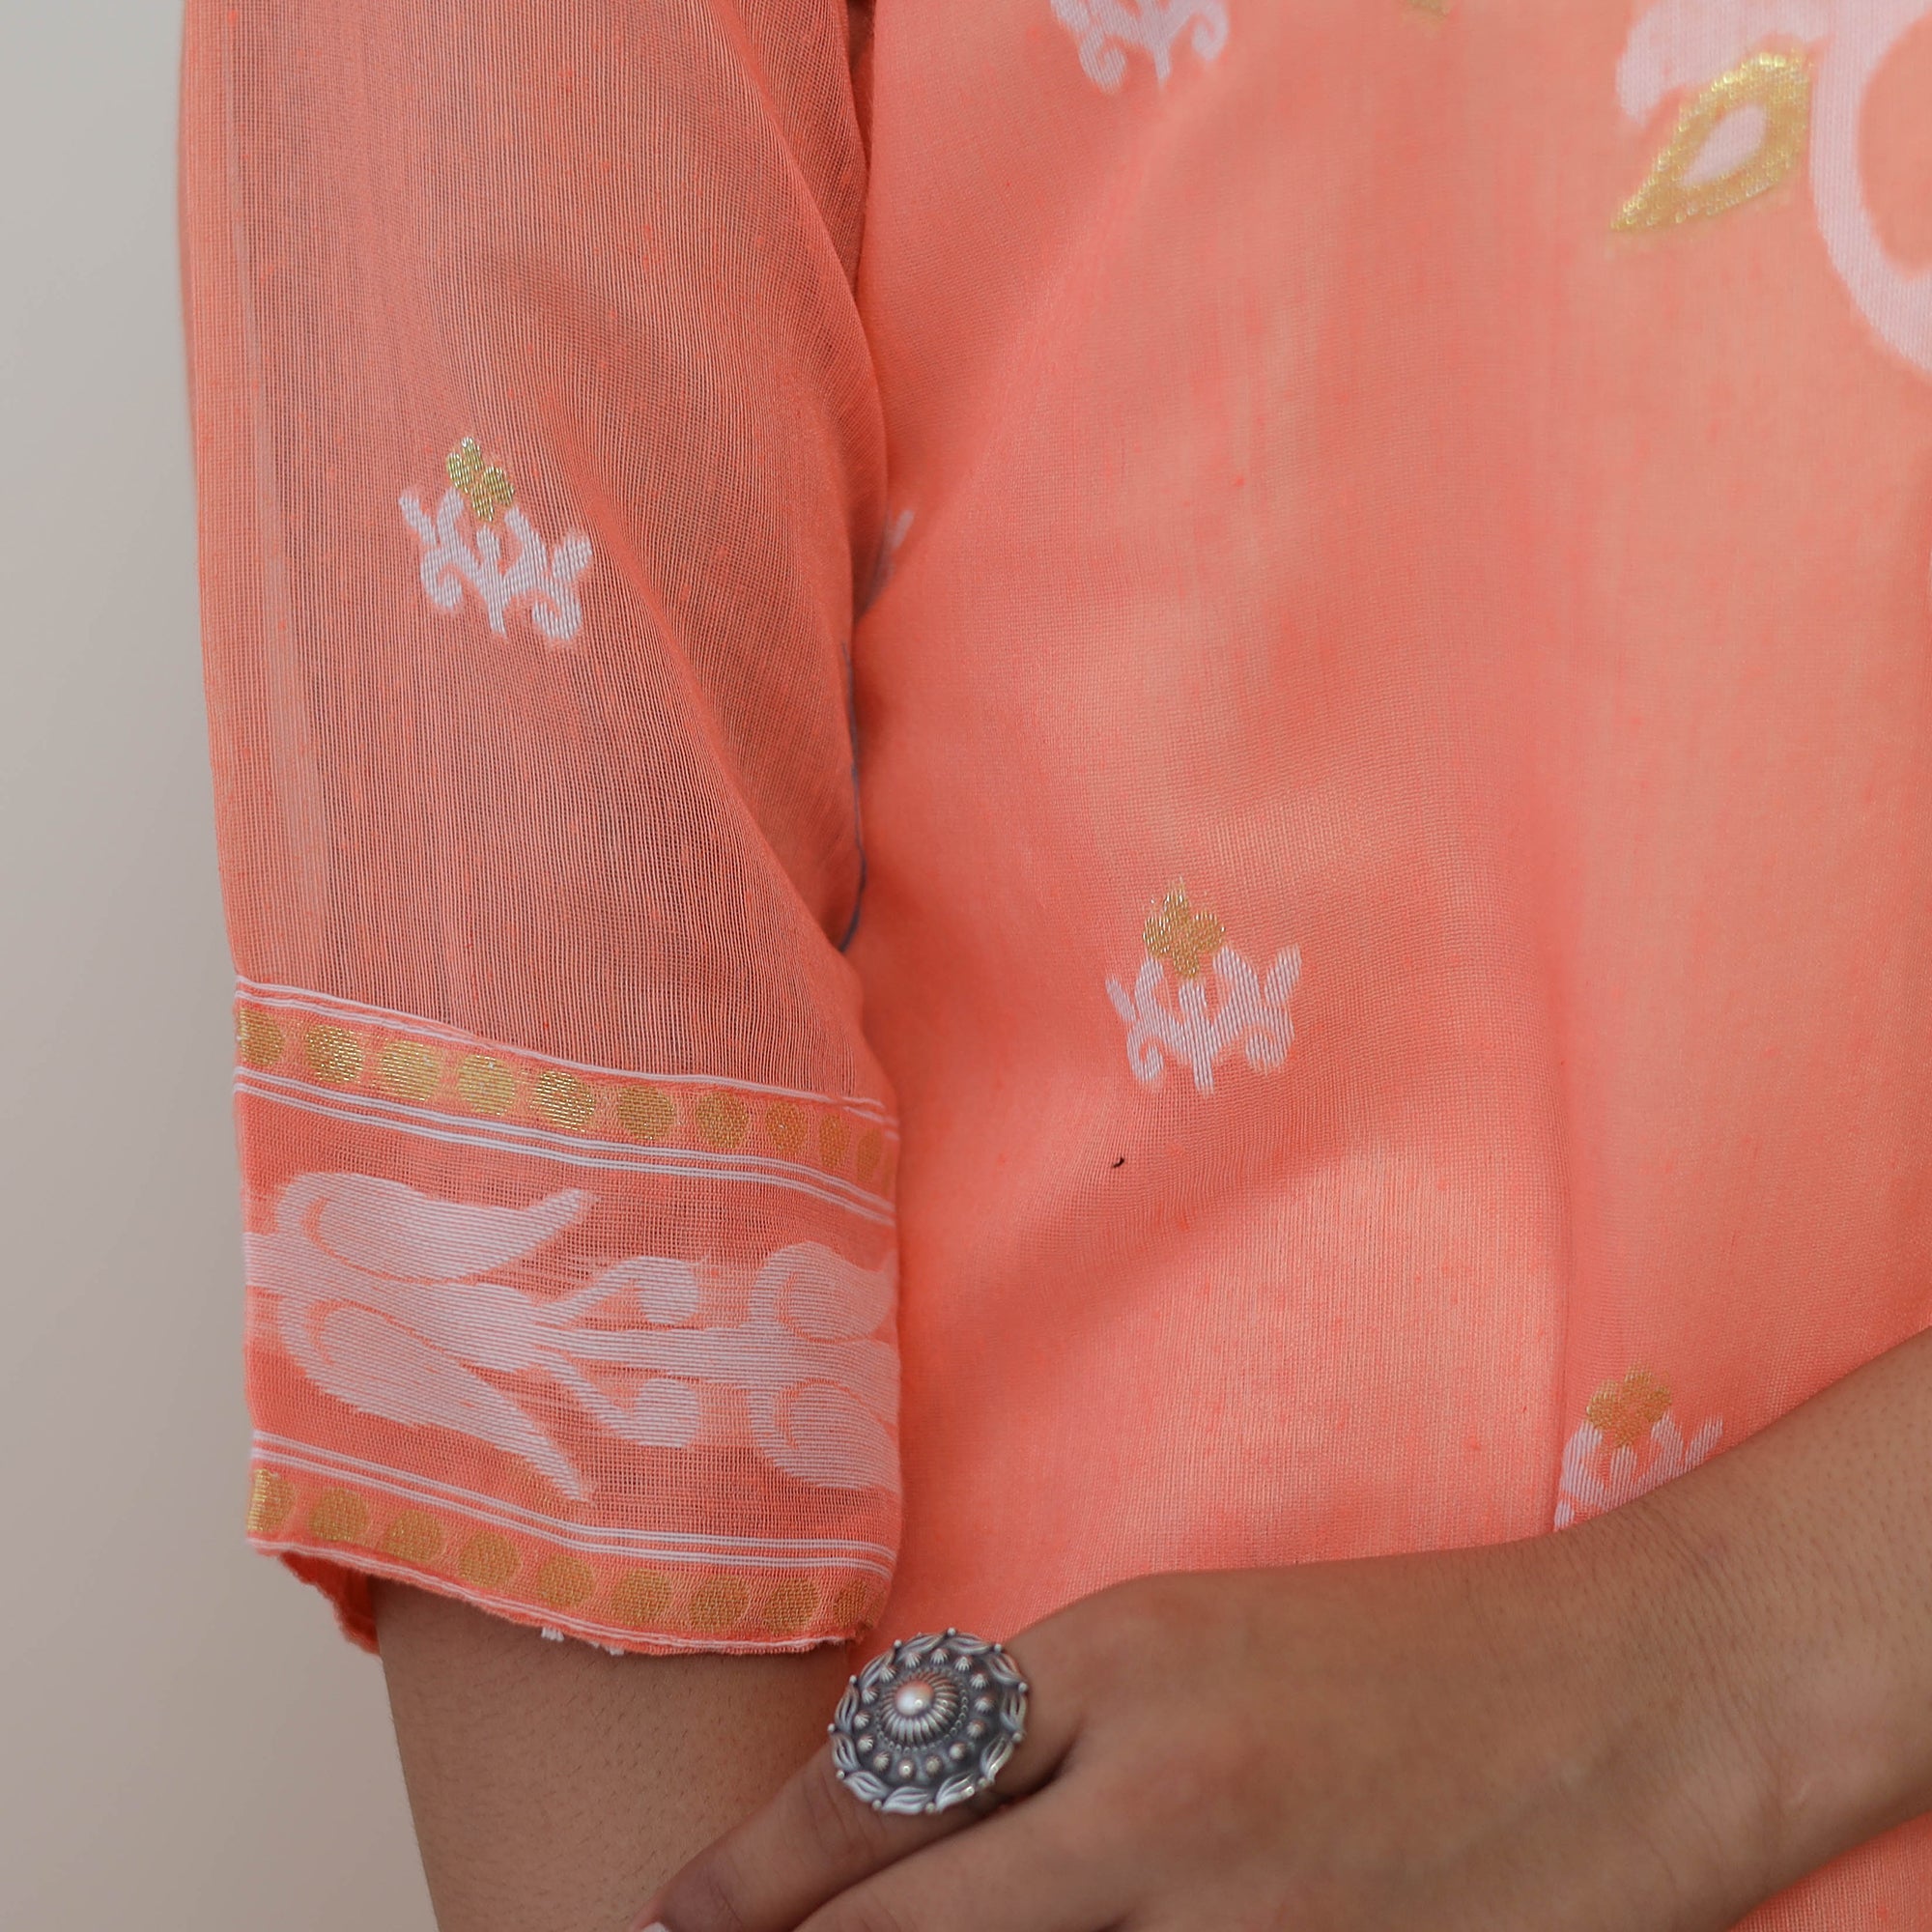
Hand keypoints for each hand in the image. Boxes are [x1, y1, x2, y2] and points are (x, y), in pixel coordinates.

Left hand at [633, 1504, 1788, 1931]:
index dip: (760, 1868)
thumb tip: (912, 1816)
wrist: (1643, 1687)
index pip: (885, 1778)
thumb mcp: (1206, 1634)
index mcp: (1120, 1658)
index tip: (685, 1911)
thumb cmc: (1416, 1648)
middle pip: (915, 1921)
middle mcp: (1159, 1791)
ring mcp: (1249, 1915)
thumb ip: (1061, 1721)